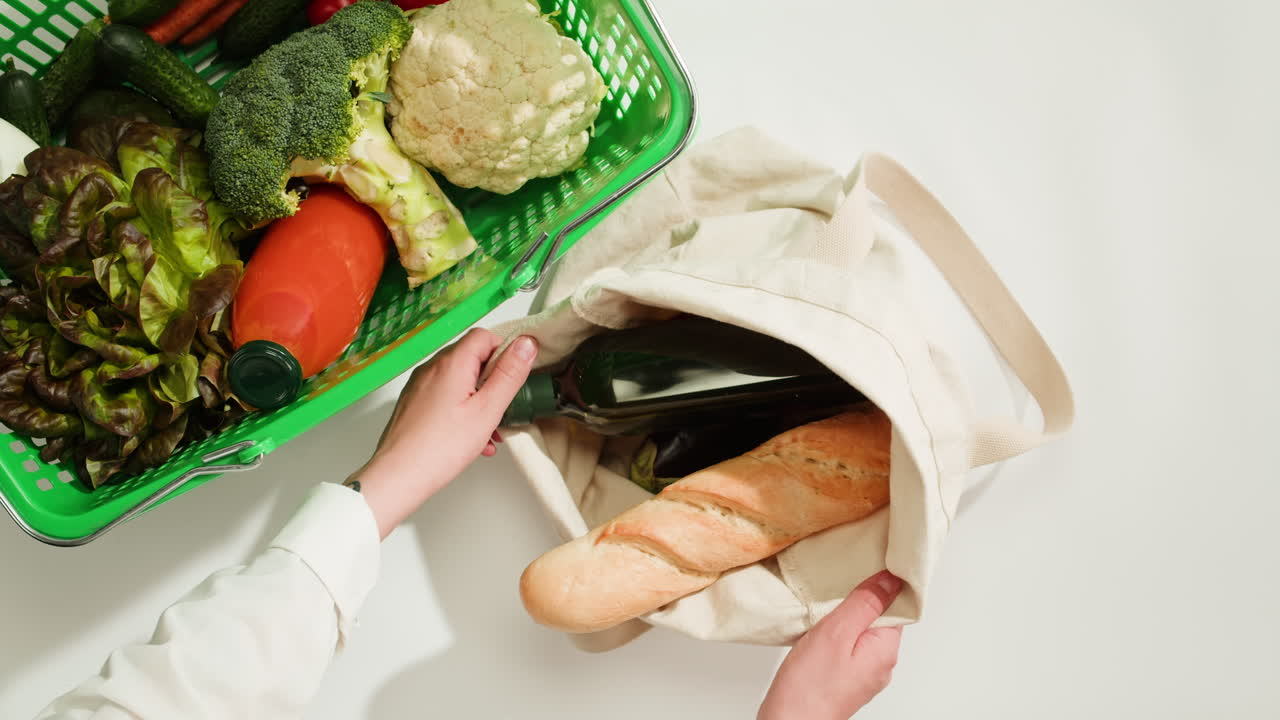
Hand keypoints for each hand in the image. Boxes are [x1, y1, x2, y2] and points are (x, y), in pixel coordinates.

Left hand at [347, 328, 538, 537]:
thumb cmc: (440, 447)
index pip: (484, 336)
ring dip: (479, 400)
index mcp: (451, 363)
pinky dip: (462, 411)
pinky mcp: (414, 403)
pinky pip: (445, 397)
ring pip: (460, 381)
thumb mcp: (488, 410)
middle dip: (493, 382)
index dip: (504, 352)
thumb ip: (509, 374)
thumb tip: (526, 343)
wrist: (398, 476)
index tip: (514, 376)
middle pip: (472, 358)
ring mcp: (420, 386)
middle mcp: (432, 368)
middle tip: (502, 407)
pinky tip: (471, 439)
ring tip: (488, 430)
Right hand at [757, 571, 903, 719]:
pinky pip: (849, 647)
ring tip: (824, 610)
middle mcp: (880, 664)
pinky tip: (819, 632)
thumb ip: (865, 603)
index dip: (882, 585)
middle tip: (837, 587)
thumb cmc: (810, 686)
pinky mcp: (846, 679)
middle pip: (880, 619)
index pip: (897, 607)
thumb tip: (890, 579)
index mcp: (885, 650)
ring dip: (845, 618)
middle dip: (860, 601)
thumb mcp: (837, 632)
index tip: (866, 567)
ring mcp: (864, 674)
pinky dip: (836, 634)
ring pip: (862, 632)